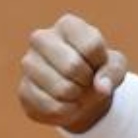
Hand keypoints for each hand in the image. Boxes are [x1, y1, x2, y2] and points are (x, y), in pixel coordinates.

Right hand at [18, 14, 128, 133]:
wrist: (79, 92)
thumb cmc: (97, 71)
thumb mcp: (114, 66)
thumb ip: (114, 71)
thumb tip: (101, 87)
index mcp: (67, 25)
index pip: (91, 46)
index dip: (100, 64)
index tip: (97, 66)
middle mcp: (42, 38)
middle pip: (72, 66)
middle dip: (86, 82)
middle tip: (85, 82)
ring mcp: (28, 63)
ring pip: (61, 89)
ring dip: (77, 98)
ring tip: (76, 92)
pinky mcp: (23, 90)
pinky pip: (50, 107)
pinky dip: (66, 112)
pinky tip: (66, 105)